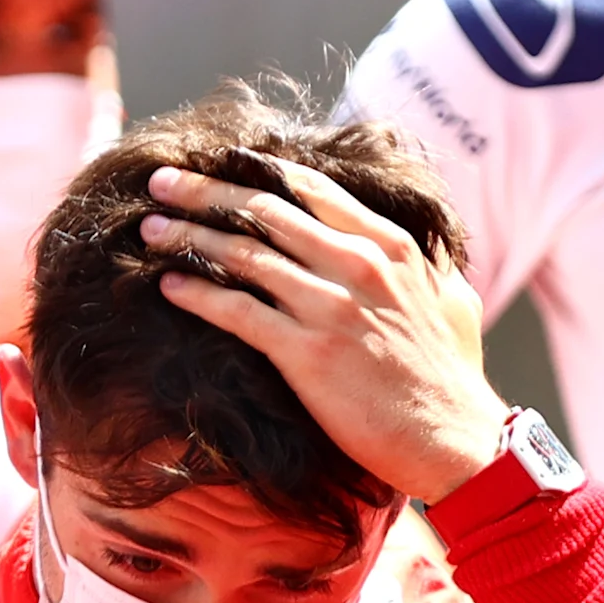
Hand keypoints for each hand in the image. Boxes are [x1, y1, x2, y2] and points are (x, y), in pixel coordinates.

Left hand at [142, 159, 503, 502]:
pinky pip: (238, 312)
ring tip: (150, 230)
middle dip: (205, 191)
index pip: (310, 188)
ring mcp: (331, 307)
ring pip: (244, 255)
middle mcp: (358, 265)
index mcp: (390, 245)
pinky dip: (198, 294)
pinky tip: (169, 285)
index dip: (256, 170)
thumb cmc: (449, 378)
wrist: (452, 440)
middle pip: (265, 210)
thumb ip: (429, 267)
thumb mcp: (452, 302)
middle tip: (163, 180)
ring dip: (189, 237)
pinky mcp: (307, 353)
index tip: (217, 162)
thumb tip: (424, 252)